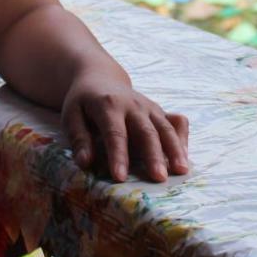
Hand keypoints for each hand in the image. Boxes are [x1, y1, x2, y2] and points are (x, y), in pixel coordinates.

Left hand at [61, 77, 189, 182]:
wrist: (100, 78)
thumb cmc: (83, 102)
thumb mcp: (71, 115)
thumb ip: (78, 138)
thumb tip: (85, 162)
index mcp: (108, 105)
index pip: (115, 133)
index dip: (118, 156)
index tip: (120, 177)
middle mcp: (133, 105)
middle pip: (146, 131)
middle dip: (153, 155)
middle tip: (159, 178)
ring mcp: (149, 107)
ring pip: (166, 128)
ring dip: (175, 149)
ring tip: (182, 170)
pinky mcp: (159, 111)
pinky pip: (177, 122)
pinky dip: (183, 138)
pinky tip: (184, 157)